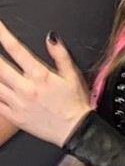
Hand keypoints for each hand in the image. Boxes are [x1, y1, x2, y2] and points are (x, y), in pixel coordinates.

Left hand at [0, 21, 90, 146]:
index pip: (16, 49)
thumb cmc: (74, 103)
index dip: (3, 35)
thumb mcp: (72, 75)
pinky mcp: (15, 117)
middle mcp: (26, 88)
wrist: (75, 131)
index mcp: (39, 75)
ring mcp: (18, 104)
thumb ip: (60, 54)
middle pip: (0, 67)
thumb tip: (50, 36)